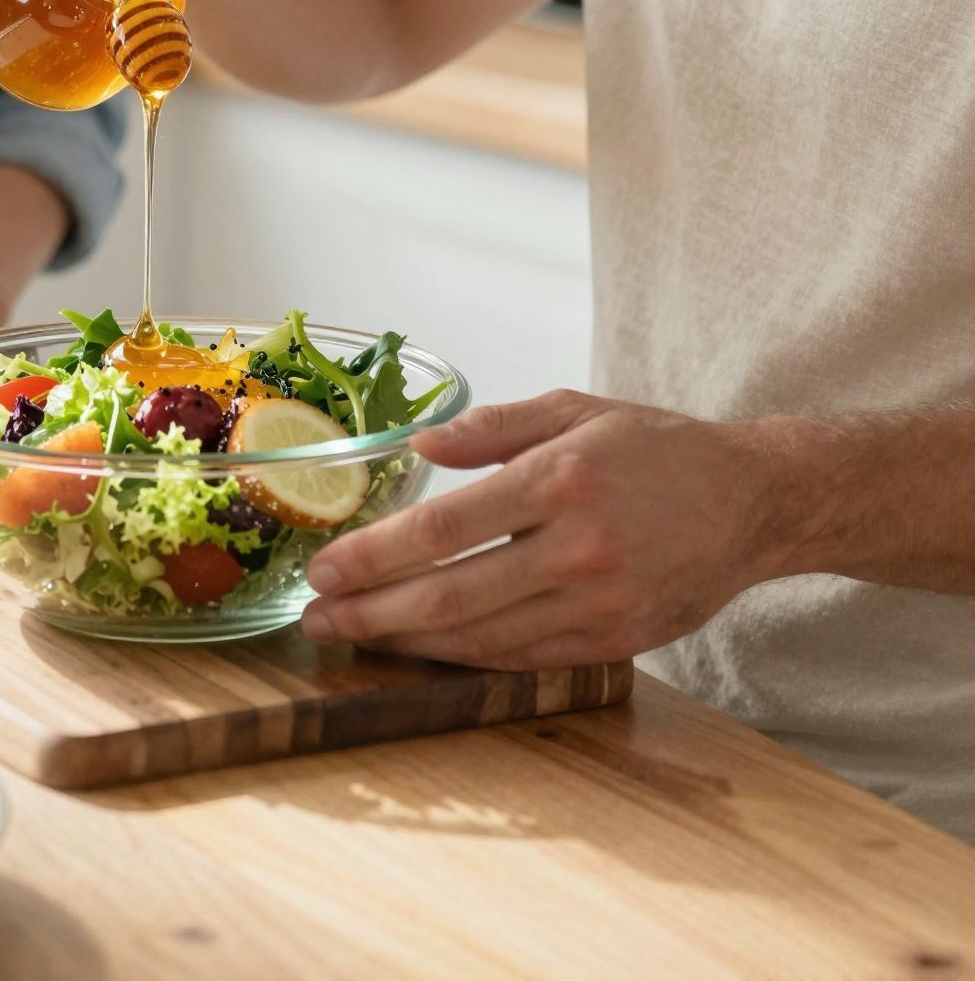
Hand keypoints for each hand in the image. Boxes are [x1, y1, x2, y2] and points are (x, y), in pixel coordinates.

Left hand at [301, 389, 782, 667]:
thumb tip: (420, 445)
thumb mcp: (575, 409)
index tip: (323, 570)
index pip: (444, 528)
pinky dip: (466, 659)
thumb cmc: (656, 447)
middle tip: (315, 620)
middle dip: (371, 613)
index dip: (374, 556)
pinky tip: (423, 651)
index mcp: (561, 479)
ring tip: (354, 638)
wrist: (753, 502)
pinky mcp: (615, 643)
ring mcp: (599, 604)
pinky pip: (522, 659)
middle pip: (450, 595)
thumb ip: (492, 428)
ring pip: (481, 639)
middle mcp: (578, 548)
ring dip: (407, 644)